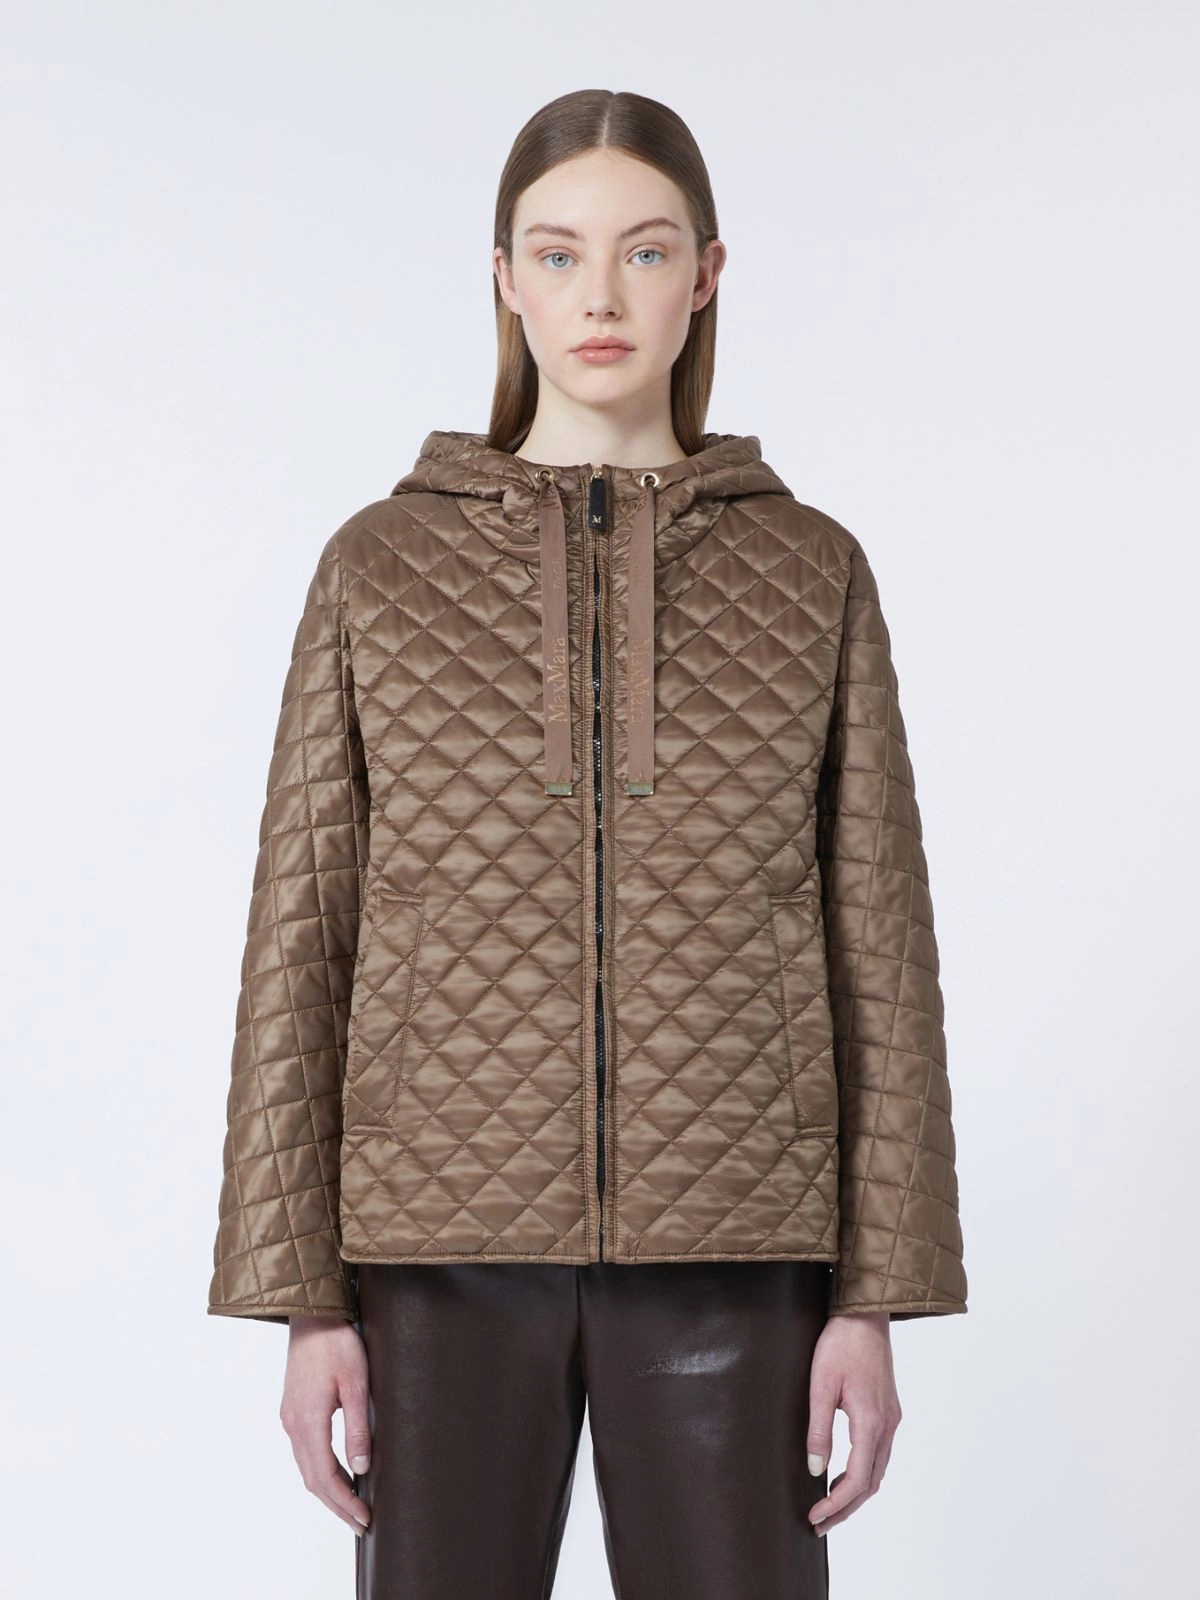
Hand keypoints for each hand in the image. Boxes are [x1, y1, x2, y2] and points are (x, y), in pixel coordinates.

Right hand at [279, 1314, 372, 1534]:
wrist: (312, 1315)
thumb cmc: (337, 1343)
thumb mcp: (356, 1383)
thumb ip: (357, 1427)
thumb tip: (361, 1469)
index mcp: (308, 1420)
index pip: (325, 1476)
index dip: (344, 1502)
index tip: (364, 1518)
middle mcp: (293, 1424)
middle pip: (312, 1479)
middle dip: (337, 1505)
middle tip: (361, 1524)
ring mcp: (289, 1417)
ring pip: (306, 1468)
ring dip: (328, 1490)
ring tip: (352, 1506)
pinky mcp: (292, 1410)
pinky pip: (304, 1452)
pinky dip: (321, 1471)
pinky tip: (339, 1474)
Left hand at [805, 1310, 901, 1534]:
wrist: (865, 1315)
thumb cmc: (840, 1344)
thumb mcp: (821, 1385)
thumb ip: (819, 1429)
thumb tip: (816, 1469)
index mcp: (871, 1422)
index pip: (857, 1480)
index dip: (836, 1504)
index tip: (815, 1516)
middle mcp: (888, 1425)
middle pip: (871, 1483)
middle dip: (846, 1508)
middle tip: (819, 1523)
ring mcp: (892, 1418)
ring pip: (878, 1470)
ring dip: (856, 1493)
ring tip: (829, 1505)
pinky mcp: (889, 1410)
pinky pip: (879, 1454)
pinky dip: (864, 1473)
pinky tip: (845, 1474)